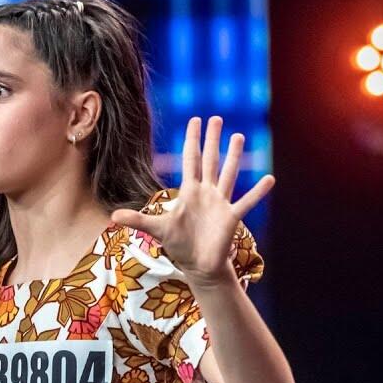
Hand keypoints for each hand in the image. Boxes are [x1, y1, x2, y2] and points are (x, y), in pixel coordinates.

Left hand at [111, 116, 274, 285]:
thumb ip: (137, 220)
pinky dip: (257, 192)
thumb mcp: (156, 230)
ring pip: (228, 174)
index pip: (190, 160)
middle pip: (210, 160)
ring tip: (239, 136)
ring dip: (234, 156)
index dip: (191, 140)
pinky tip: (269, 179)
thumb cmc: (179, 245)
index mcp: (189, 191)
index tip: (194, 120)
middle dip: (212, 139)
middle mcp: (206, 192)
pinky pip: (246, 202)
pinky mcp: (231, 217)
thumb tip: (112, 216)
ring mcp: (220, 203)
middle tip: (217, 118)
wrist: (198, 265)